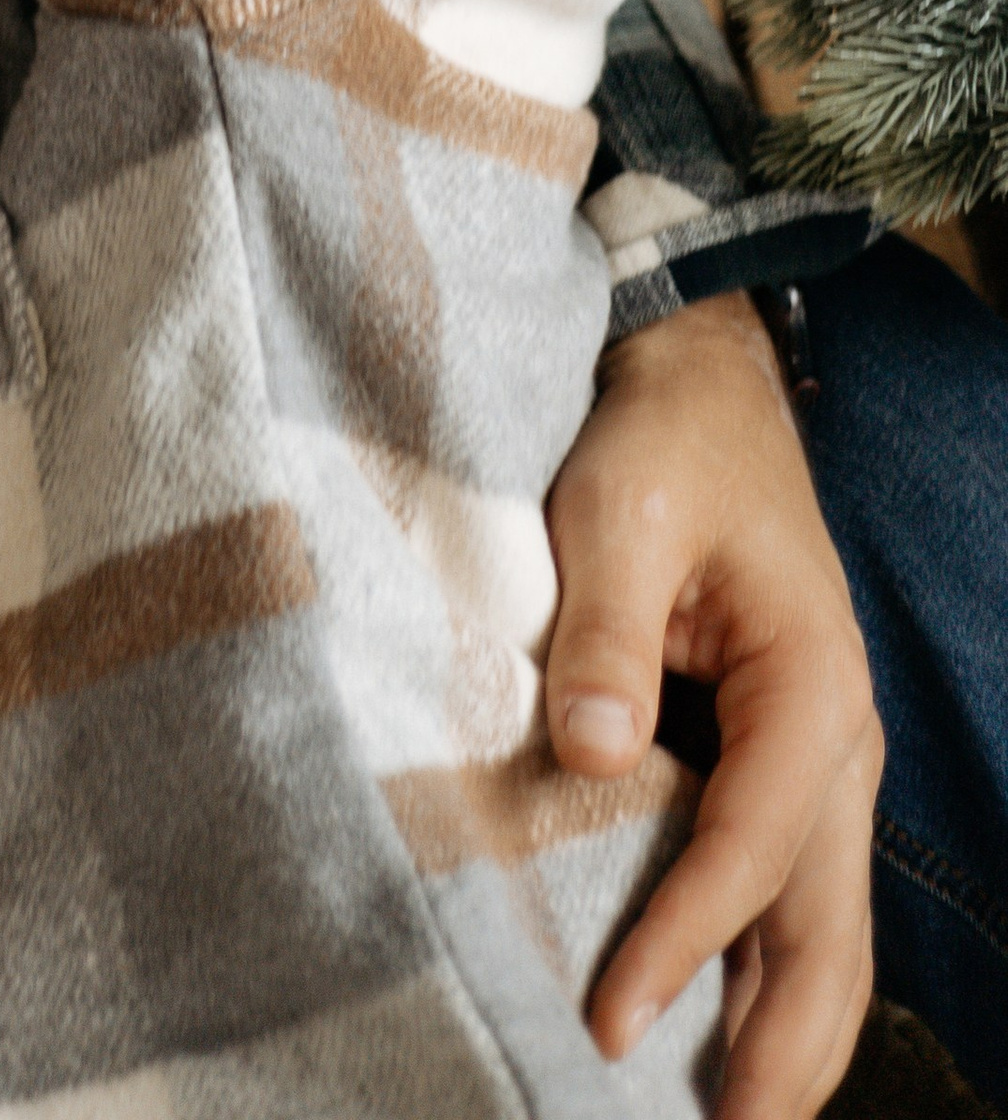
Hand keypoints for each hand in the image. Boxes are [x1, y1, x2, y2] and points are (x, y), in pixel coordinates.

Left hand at [545, 295, 878, 1119]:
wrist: (697, 381)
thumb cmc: (659, 438)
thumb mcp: (615, 509)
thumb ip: (601, 632)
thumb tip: (591, 756)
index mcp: (811, 684)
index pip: (751, 848)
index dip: (684, 941)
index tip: (612, 1020)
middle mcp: (837, 738)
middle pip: (827, 925)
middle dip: (785, 1046)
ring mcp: (818, 755)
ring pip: (821, 923)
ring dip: (785, 1027)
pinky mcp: (778, 757)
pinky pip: (785, 885)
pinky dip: (764, 965)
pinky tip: (723, 1028)